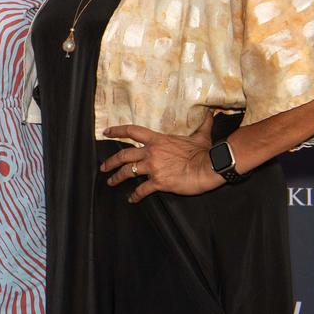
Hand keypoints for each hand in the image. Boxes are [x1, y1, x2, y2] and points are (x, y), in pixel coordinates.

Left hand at [100, 113, 222, 201]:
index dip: (117, 131)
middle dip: (110, 161)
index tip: (106, 132)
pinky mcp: (158, 182)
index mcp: (158, 140)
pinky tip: (132, 199)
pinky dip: (135, 195)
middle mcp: (151, 152)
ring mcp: (153, 168)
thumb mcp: (201, 136)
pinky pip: (142, 190)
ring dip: (117, 177)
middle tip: (103, 166)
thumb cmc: (205, 152)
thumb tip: (209, 114)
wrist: (210, 167)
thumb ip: (202, 125)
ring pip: (127, 172)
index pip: (132, 131)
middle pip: (123, 155)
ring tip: (110, 182)